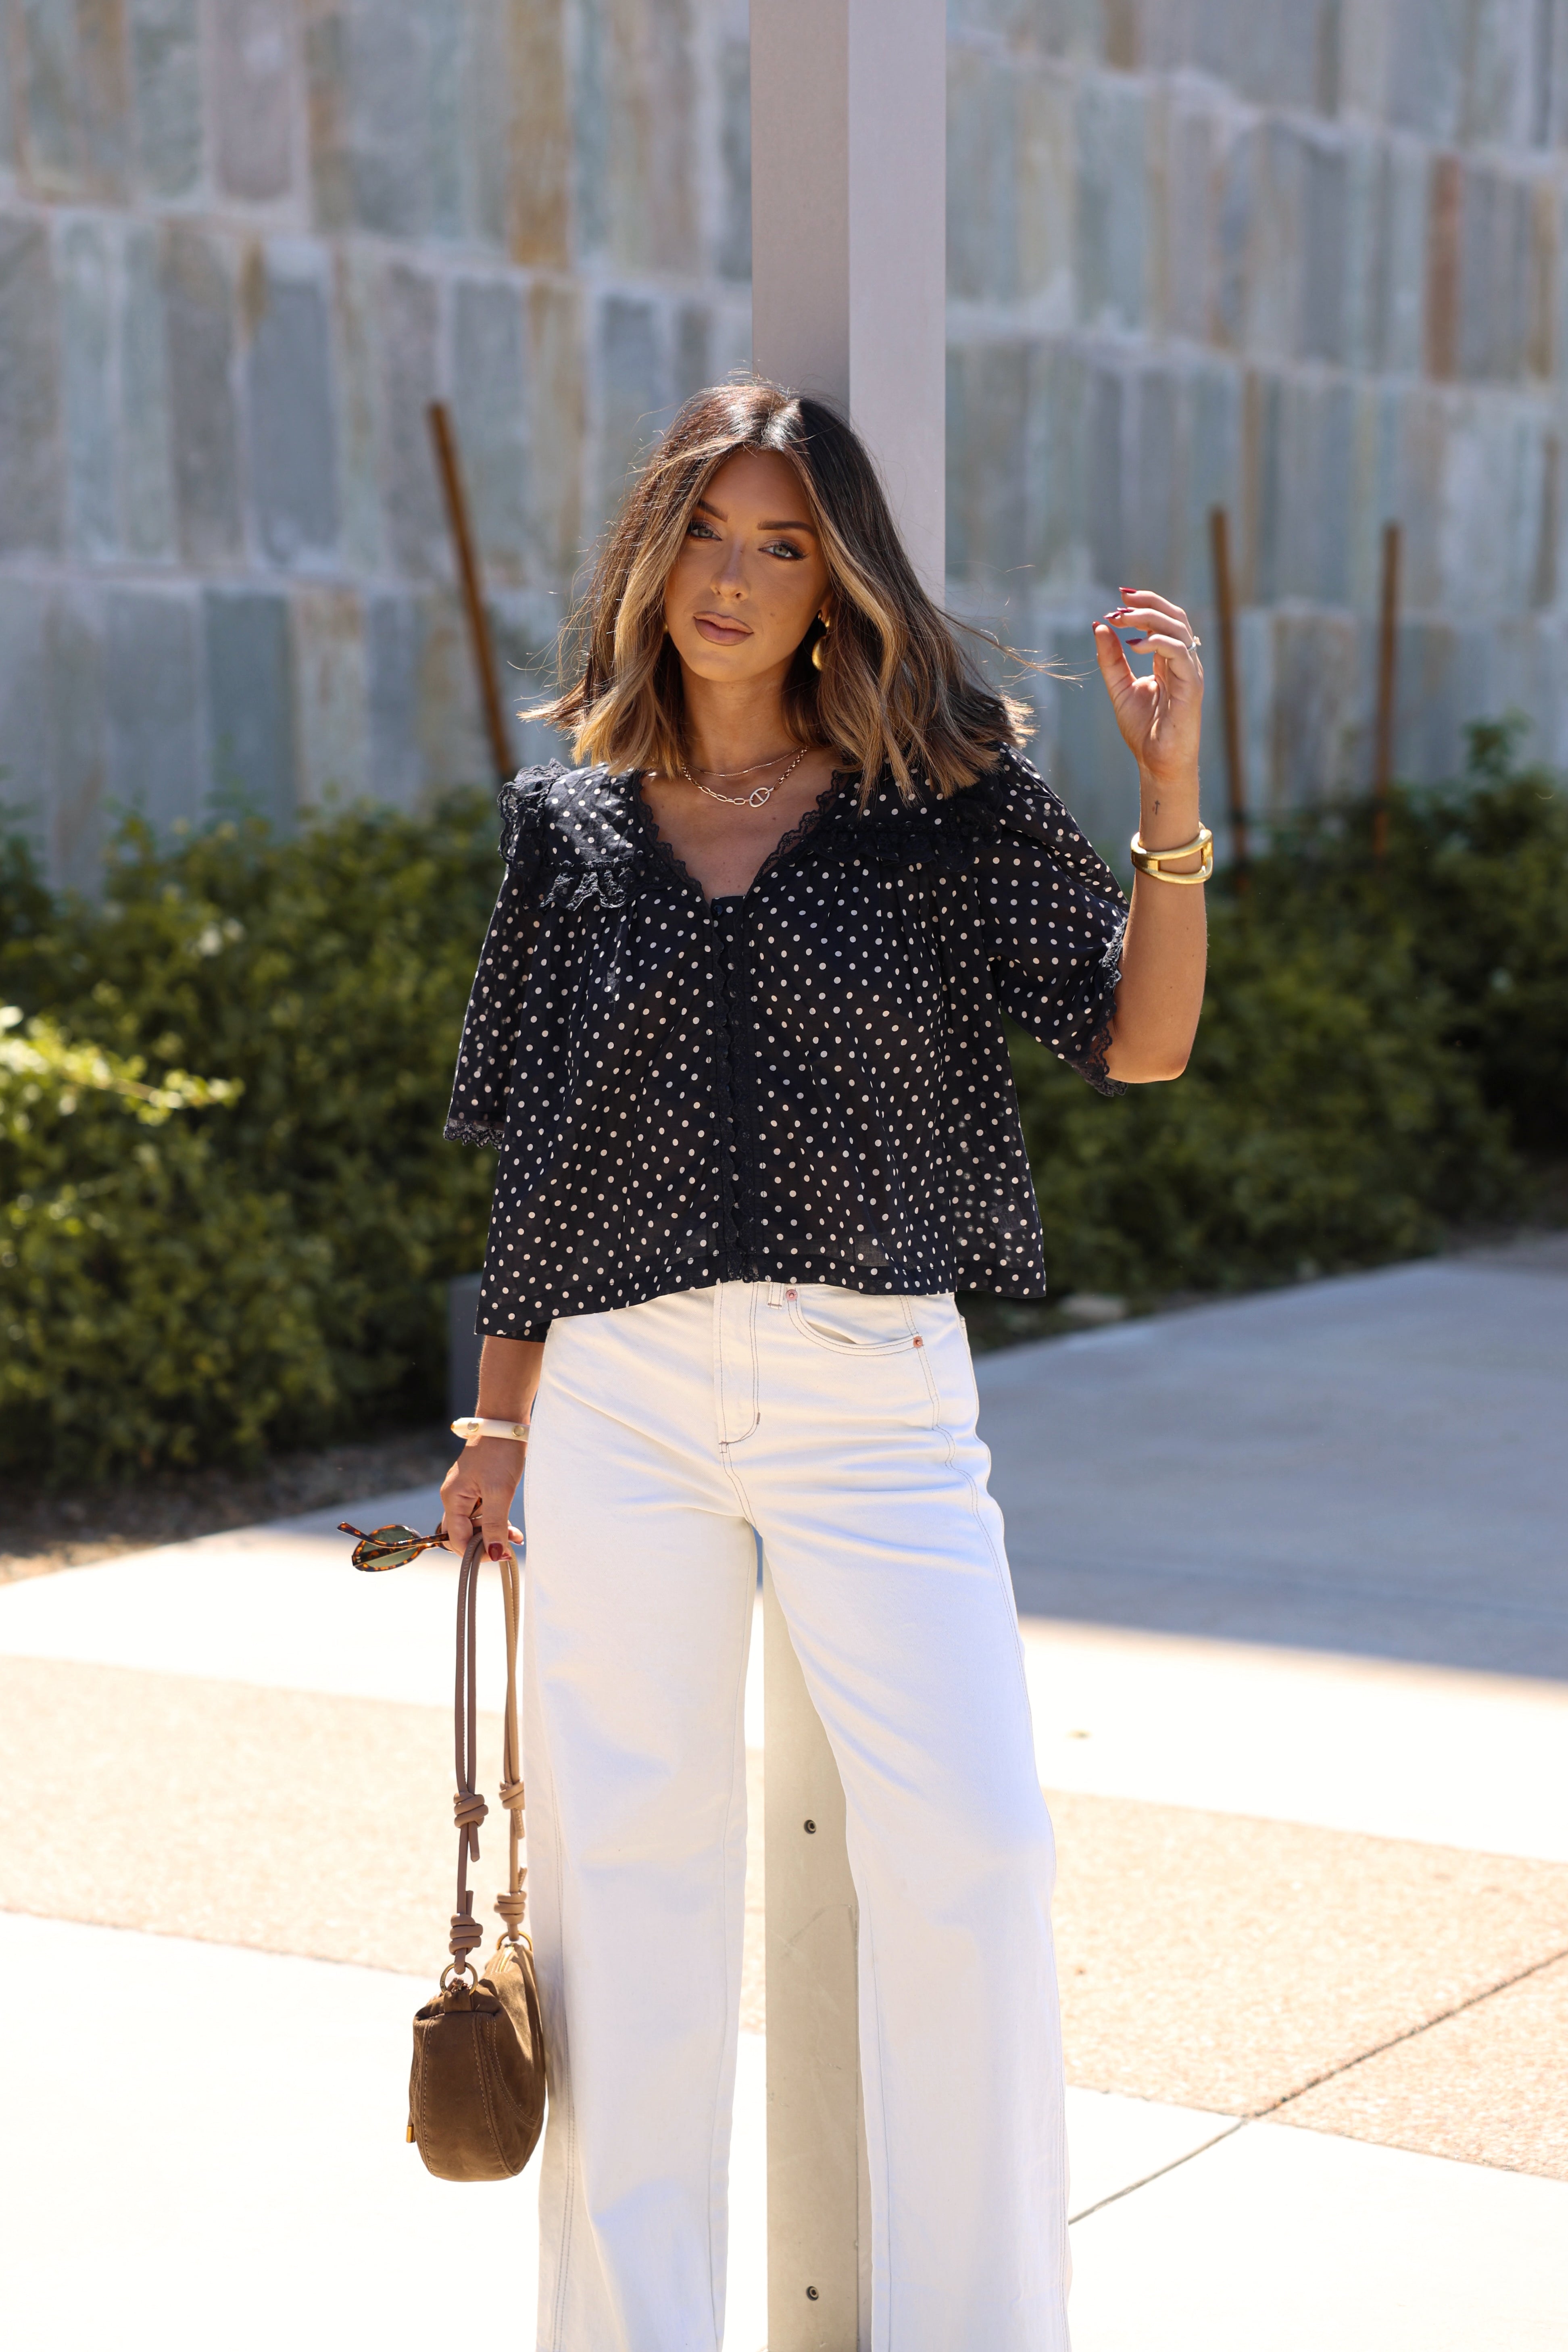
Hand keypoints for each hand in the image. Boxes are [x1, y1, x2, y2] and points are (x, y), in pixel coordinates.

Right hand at [440, 1436, 525, 1561]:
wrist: (506, 1424)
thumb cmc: (500, 1453)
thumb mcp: (499, 1492)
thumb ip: (494, 1525)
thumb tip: (494, 1554)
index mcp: (453, 1499)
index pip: (456, 1539)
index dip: (475, 1553)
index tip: (499, 1555)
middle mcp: (455, 1497)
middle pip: (462, 1534)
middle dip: (484, 1545)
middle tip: (508, 1547)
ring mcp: (465, 1492)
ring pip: (474, 1525)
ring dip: (493, 1534)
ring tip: (516, 1538)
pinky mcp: (478, 1488)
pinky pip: (482, 1513)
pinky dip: (496, 1522)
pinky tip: (512, 1528)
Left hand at [1093, 588, 1203, 795]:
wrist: (1157, 764)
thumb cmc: (1144, 731)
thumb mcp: (1119, 688)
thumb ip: (1110, 659)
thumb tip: (1098, 625)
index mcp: (1169, 661)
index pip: (1163, 621)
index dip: (1143, 605)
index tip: (1117, 600)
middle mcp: (1183, 662)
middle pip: (1174, 617)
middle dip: (1147, 603)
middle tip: (1119, 602)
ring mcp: (1190, 672)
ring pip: (1178, 630)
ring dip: (1148, 619)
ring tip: (1122, 619)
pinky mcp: (1192, 686)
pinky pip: (1180, 653)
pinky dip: (1157, 643)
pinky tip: (1133, 647)